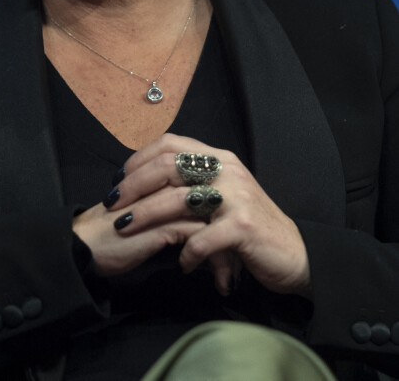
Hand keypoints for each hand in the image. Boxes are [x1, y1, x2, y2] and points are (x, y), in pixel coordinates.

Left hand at [73, 133, 310, 299]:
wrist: (295, 253)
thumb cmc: (251, 226)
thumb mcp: (224, 193)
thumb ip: (195, 181)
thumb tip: (150, 177)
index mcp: (219, 158)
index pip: (170, 143)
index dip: (139, 158)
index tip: (119, 178)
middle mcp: (227, 169)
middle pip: (168, 166)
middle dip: (134, 186)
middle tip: (113, 205)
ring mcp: (235, 196)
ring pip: (177, 200)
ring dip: (146, 216)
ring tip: (127, 231)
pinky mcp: (242, 226)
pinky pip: (200, 238)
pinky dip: (186, 253)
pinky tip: (182, 264)